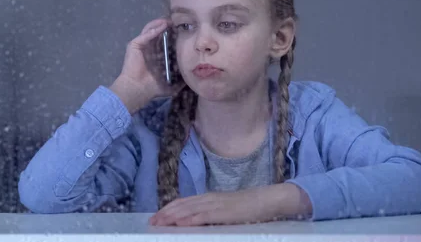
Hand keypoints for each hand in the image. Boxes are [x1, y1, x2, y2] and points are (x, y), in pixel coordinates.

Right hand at [111, 18, 184, 112]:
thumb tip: (194, 77)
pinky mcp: (134, 45)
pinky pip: (145, 35)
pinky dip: (153, 30)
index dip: (173, 35)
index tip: (183, 30)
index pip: (165, 40)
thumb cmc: (153, 87)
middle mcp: (149, 48)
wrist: (138, 90)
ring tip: (169, 21)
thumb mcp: (172, 84)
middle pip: (158, 32)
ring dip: (159, 24)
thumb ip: (181, 79)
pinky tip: (161, 27)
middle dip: (167, 26)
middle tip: (177, 22)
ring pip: (150, 30)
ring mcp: (141, 46)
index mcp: (157, 55)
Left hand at [148, 184, 311, 225]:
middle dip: (165, 213)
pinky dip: (190, 218)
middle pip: (182, 204)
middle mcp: (210, 198)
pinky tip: (180, 222)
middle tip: (151, 222)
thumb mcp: (227, 210)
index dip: (169, 208)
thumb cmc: (250, 208)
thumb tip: (197, 221)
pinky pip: (203, 215)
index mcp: (210, 198)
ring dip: (172, 216)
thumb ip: (212, 214)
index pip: (184, 201)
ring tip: (159, 223)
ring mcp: (217, 204)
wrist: (269, 199)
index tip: (156, 216)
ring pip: (189, 209)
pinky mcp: (224, 212)